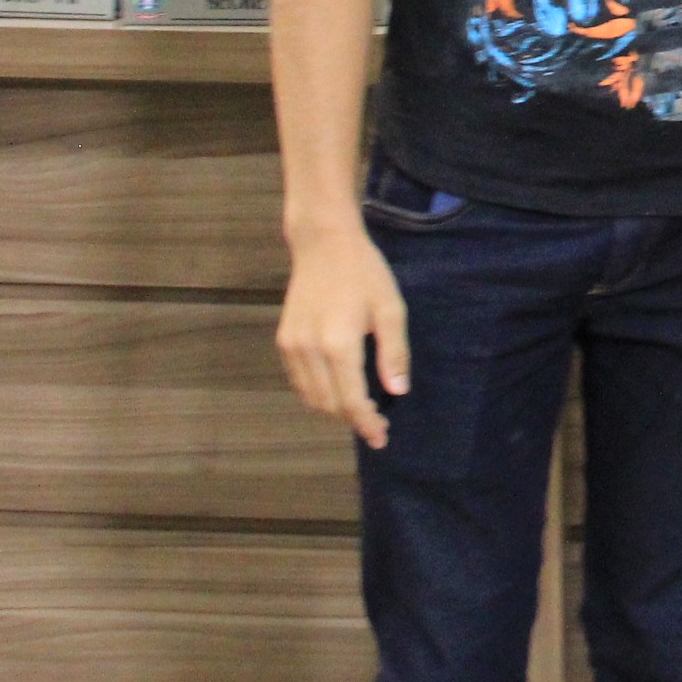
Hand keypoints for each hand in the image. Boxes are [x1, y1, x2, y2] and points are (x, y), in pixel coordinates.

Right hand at [277, 221, 410, 446]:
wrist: (323, 244)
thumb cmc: (364, 273)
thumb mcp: (390, 309)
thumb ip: (394, 353)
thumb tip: (398, 391)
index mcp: (339, 345)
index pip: (351, 401)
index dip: (367, 424)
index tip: (381, 438)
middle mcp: (310, 351)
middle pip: (329, 405)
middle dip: (353, 419)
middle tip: (377, 420)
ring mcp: (292, 346)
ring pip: (311, 397)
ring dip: (334, 408)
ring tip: (360, 406)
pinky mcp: (283, 341)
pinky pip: (300, 381)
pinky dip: (317, 392)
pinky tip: (337, 386)